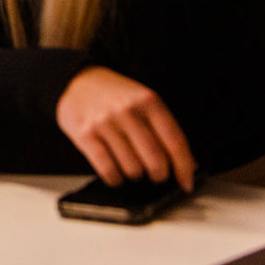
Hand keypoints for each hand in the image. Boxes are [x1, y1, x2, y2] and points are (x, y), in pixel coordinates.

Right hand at [55, 66, 195, 191]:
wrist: (76, 81)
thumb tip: (188, 165)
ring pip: (132, 169)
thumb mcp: (144, 101)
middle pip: (155, 161)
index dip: (184, 168)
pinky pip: (108, 170)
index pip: (175, 142)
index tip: (186, 183)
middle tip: (155, 174)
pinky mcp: (86, 135)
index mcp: (148, 101)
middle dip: (159, 175)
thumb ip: (164, 129)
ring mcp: (105, 122)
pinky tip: (116, 173)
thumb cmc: (115, 96)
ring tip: (131, 165)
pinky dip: (115, 178)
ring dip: (135, 175)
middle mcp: (127, 110)